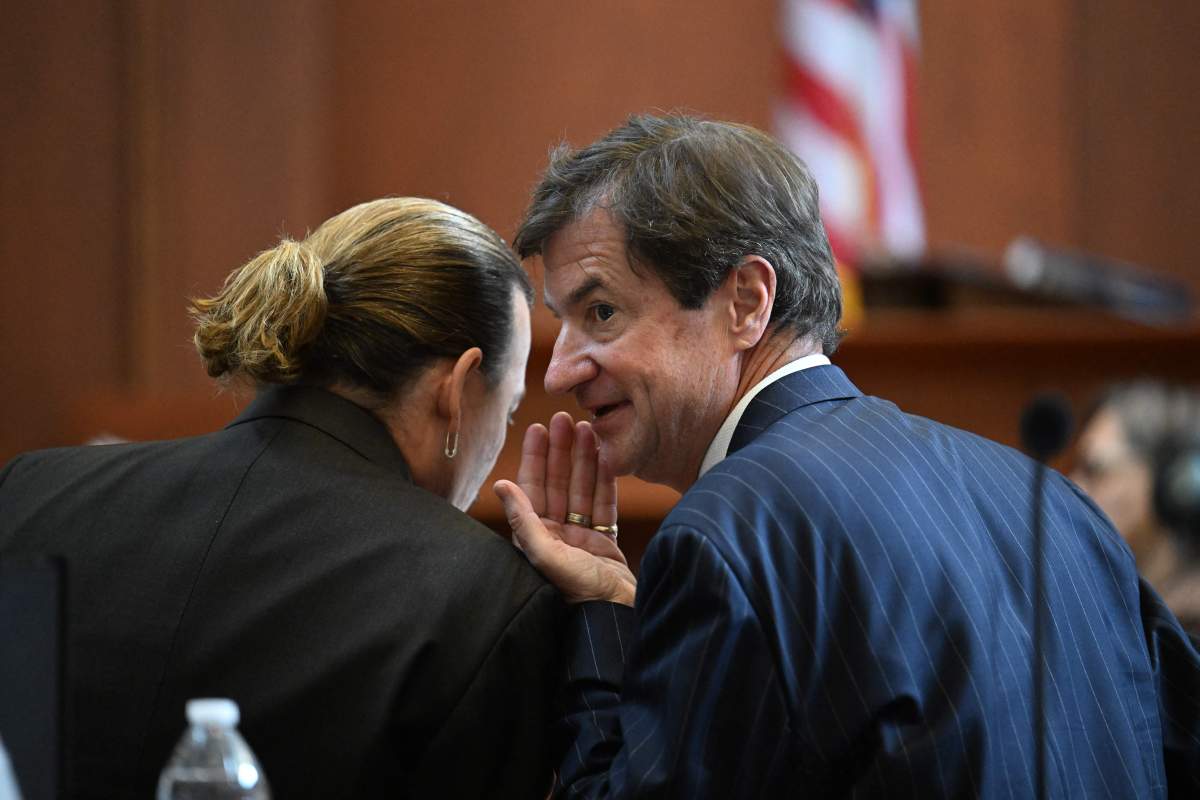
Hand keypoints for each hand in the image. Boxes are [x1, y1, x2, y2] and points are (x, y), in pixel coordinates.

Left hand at [494, 412, 635, 605]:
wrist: (617, 620)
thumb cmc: (581, 595)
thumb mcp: (549, 557)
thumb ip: (525, 521)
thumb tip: (500, 485)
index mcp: (537, 539)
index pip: (532, 488)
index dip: (535, 457)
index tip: (538, 427)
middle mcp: (556, 537)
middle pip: (558, 484)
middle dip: (560, 450)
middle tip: (565, 419)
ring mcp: (581, 540)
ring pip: (582, 489)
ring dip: (584, 459)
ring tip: (588, 429)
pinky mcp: (604, 545)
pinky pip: (605, 505)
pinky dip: (606, 481)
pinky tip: (607, 457)